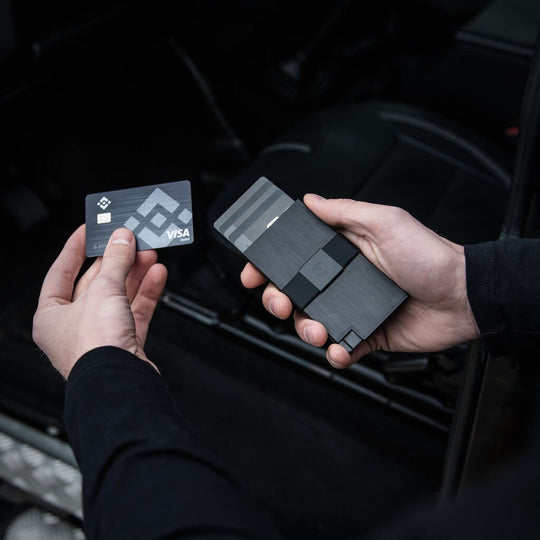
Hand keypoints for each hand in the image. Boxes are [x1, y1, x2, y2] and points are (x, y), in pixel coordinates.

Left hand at [33, 226, 167, 378]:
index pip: (60, 272)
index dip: (75, 249)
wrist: (120, 382)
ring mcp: (101, 334)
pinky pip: (136, 311)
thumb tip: (121, 240)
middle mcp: (74, 326)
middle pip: (96, 283)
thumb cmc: (95, 349)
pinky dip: (146, 292)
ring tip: (149, 254)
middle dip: (116, 261)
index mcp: (51, 315)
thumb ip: (115, 261)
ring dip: (135, 274)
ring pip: (119, 296)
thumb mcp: (103, 290)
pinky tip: (156, 276)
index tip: (88, 231)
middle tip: (130, 241)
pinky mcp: (125, 342)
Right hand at [241, 194, 479, 368]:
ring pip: (312, 322)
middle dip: (278, 300)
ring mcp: (353, 308)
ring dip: (306, 329)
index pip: (295, 257)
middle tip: (282, 303)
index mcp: (342, 251)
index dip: (269, 265)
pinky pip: (341, 347)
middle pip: (295, 292)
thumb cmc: (430, 256)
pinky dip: (336, 353)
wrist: (463, 297)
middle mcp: (343, 280)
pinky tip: (339, 349)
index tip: (253, 272)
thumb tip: (310, 201)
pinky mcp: (367, 334)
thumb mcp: (386, 222)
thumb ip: (344, 213)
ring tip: (318, 330)